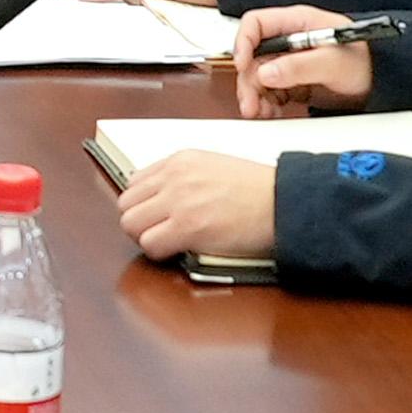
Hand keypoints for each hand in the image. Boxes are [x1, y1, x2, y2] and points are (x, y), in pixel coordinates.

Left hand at [114, 151, 274, 264]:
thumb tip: (164, 197)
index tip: (154, 215)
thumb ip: (186, 177)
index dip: (143, 204)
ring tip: (167, 242)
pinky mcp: (187, 226)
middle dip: (139, 221)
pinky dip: (159, 252)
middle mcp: (174, 176)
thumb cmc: (260, 190)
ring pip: (130, 224)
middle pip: (126, 204)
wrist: (285, 201)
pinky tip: (177, 251)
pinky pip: (149, 244)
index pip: (135, 182)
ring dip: (145, 237)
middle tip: (158, 232)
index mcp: (180, 160)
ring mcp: (179, 201)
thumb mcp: (215, 166)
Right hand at [231, 7, 368, 113]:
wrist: (386, 84)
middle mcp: (289, 40)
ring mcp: (290, 61)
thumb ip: (299, 66)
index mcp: (298, 23)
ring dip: (255, 95)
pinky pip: (270, 90)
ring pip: (258, 75)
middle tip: (250, 103)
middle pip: (253, 55)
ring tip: (260, 112)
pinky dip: (266, 103)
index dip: (244, 42)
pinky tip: (271, 112)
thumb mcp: (333, 63)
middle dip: (249, 80)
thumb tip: (266, 73)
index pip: (256, 24)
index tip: (243, 65)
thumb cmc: (368, 63)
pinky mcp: (294, 80)